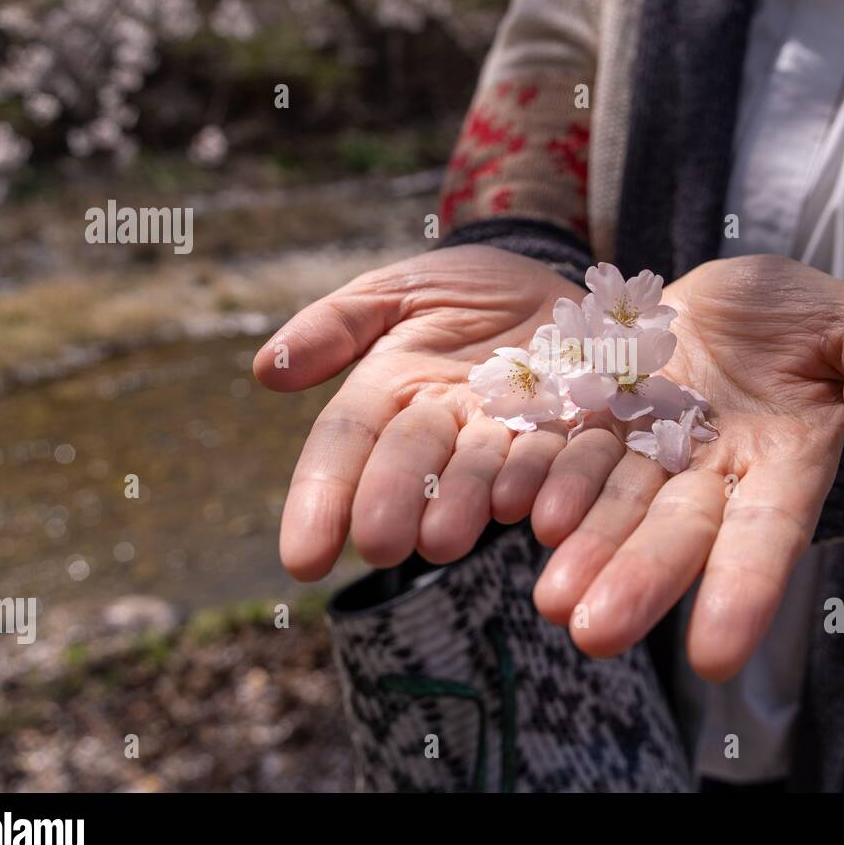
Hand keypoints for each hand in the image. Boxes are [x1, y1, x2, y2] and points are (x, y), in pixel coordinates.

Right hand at [254, 245, 583, 579]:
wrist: (553, 285)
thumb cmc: (463, 291)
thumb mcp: (396, 290)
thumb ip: (338, 323)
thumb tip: (267, 369)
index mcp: (392, 391)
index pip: (346, 443)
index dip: (322, 496)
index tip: (302, 558)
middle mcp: (448, 424)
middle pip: (413, 463)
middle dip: (394, 503)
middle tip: (380, 545)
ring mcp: (513, 431)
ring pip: (484, 471)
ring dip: (465, 504)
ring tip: (446, 540)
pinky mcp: (576, 429)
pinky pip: (563, 456)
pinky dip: (548, 482)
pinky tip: (530, 507)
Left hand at [527, 255, 843, 680]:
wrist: (743, 303)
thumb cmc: (812, 321)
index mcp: (787, 462)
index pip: (768, 533)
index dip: (743, 590)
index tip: (714, 657)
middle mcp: (715, 471)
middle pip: (678, 532)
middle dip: (640, 582)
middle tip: (594, 635)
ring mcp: (656, 445)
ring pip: (619, 503)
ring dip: (585, 549)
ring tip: (550, 600)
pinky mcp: (608, 414)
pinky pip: (578, 447)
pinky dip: (553, 480)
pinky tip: (520, 512)